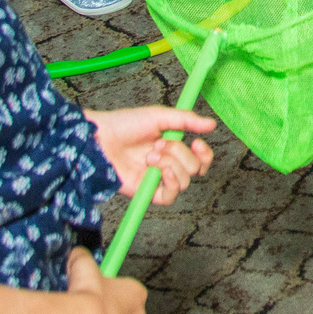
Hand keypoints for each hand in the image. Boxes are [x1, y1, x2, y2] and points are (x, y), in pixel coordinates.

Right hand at [60, 246, 146, 313]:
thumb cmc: (87, 297)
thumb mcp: (83, 265)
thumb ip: (82, 257)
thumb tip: (77, 253)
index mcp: (136, 294)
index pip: (127, 289)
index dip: (109, 289)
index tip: (96, 289)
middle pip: (122, 312)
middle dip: (106, 310)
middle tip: (86, 307)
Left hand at [86, 107, 214, 204]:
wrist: (100, 138)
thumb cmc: (125, 124)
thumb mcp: (159, 116)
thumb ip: (186, 120)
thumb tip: (212, 124)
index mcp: (172, 147)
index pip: (199, 159)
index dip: (204, 155)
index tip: (197, 143)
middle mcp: (167, 164)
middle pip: (194, 170)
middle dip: (179, 154)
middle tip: (158, 144)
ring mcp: (156, 179)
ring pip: (183, 182)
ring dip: (170, 164)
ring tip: (150, 155)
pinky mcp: (145, 191)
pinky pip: (168, 197)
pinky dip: (169, 183)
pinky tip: (157, 170)